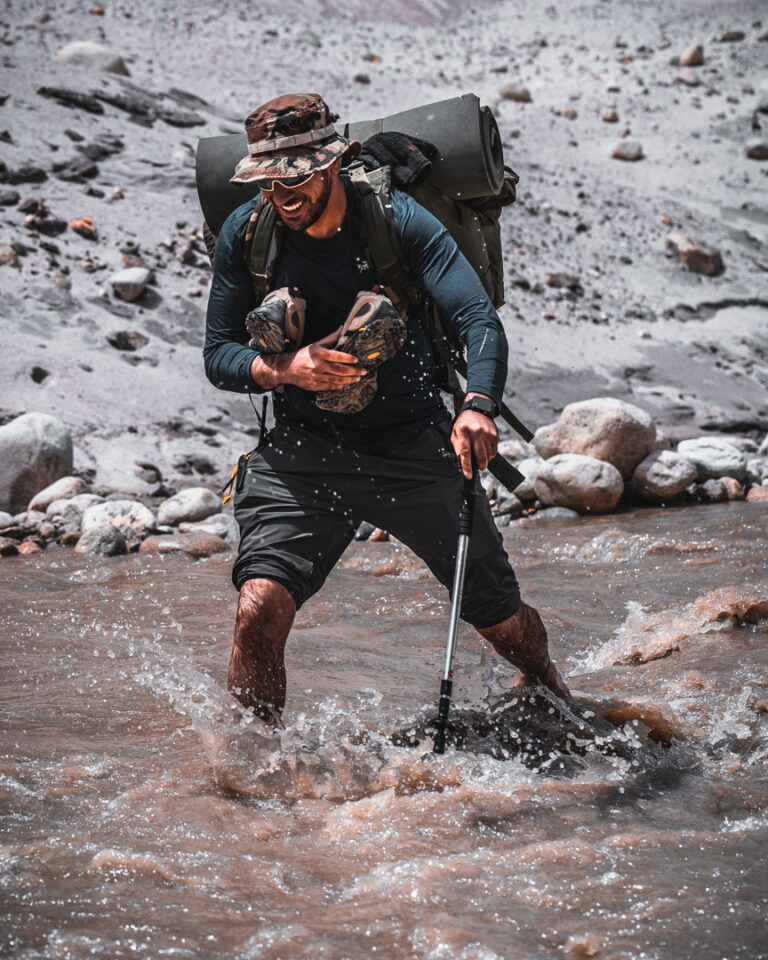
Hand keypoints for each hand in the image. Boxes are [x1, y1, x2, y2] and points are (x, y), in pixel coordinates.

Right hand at [251, 329, 366, 391]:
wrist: (287, 368)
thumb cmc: (303, 355)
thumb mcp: (316, 344)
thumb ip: (330, 338)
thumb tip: (342, 328)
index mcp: (319, 354)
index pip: (338, 356)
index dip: (349, 358)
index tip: (357, 360)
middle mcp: (319, 366)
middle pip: (341, 370)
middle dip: (354, 371)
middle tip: (364, 371)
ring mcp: (317, 377)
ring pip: (338, 380)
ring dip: (350, 380)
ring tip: (358, 378)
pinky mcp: (316, 386)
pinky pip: (331, 386)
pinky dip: (340, 385)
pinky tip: (346, 383)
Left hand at [450, 393, 498, 478]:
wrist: (477, 409)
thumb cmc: (464, 423)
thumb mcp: (455, 434)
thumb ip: (457, 449)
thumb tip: (461, 466)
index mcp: (463, 431)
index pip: (465, 452)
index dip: (466, 465)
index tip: (468, 475)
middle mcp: (476, 431)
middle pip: (480, 456)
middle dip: (480, 465)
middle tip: (478, 466)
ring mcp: (487, 432)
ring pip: (489, 455)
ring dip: (485, 460)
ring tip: (481, 454)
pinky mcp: (494, 434)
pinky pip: (494, 450)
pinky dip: (490, 454)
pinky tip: (485, 449)